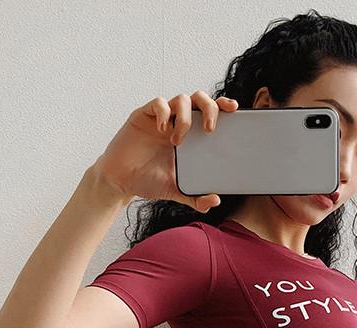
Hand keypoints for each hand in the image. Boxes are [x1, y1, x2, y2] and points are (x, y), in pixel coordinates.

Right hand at [91, 92, 238, 208]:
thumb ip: (195, 197)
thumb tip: (215, 201)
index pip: (210, 113)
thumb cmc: (149, 181)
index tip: (235, 109)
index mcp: (190, 136)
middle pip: (199, 99)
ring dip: (185, 116)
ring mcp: (161, 118)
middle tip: (209, 129)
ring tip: (178, 140)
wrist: (122, 181)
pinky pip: (158, 103)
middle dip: (209, 107)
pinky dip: (164, 112)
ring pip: (181, 99)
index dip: (222, 106)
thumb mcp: (176, 191)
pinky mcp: (143, 116)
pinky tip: (163, 129)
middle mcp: (177, 122)